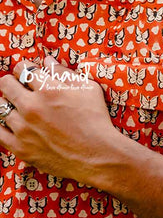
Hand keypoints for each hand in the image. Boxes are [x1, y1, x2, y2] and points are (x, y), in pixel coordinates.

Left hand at [0, 56, 116, 182]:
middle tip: (19, 87)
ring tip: (18, 108)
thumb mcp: (88, 89)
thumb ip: (65, 73)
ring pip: (0, 107)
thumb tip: (48, 61)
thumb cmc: (96, 121)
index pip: (23, 69)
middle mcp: (32, 106)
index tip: (27, 73)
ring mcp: (23, 128)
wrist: (97, 156)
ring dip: (9, 104)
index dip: (24, 68)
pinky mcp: (20, 148)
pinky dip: (3, 125)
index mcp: (49, 89)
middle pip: (6, 84)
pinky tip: (12, 124)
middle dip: (12, 82)